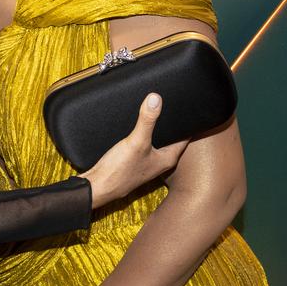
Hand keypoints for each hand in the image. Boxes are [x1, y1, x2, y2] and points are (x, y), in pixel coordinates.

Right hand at [82, 93, 188, 208]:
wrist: (98, 187)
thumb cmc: (120, 171)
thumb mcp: (136, 142)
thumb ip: (147, 121)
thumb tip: (156, 98)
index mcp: (168, 159)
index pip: (185, 137)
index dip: (187, 122)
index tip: (188, 107)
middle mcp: (160, 161)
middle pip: (171, 138)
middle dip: (171, 124)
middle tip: (172, 105)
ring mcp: (147, 162)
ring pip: (157, 141)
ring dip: (156, 130)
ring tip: (155, 113)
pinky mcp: (134, 162)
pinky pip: (144, 144)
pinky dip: (143, 135)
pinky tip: (136, 128)